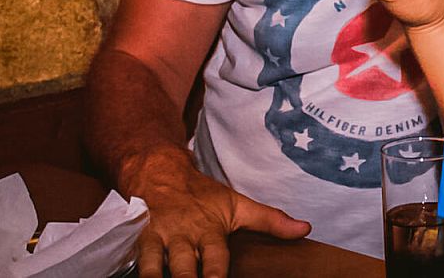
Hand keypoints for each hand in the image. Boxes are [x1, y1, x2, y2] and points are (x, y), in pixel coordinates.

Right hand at [131, 148, 309, 277]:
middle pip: (184, 270)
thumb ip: (270, 221)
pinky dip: (143, 274)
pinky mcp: (139, 243)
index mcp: (210, 231)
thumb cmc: (204, 197)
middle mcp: (184, 237)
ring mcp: (159, 241)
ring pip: (155, 269)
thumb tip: (305, 229)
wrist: (162, 176)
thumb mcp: (238, 206)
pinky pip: (138, 265)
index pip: (217, 262)